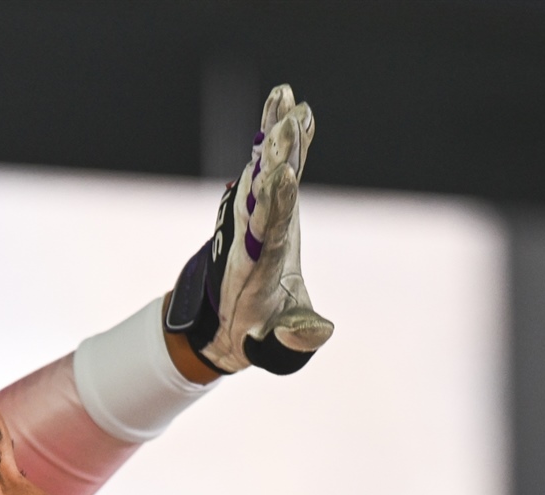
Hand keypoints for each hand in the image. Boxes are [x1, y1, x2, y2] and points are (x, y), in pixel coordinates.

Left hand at [165, 85, 333, 374]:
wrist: (226, 320)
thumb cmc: (261, 333)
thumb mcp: (279, 345)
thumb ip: (297, 338)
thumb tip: (318, 331)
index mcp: (261, 262)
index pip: (269, 226)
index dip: (276, 202)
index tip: (282, 174)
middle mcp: (256, 231)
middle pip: (266, 187)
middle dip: (277, 156)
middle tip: (287, 121)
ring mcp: (258, 213)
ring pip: (267, 165)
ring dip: (277, 134)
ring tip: (285, 99)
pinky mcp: (266, 202)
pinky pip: (275, 162)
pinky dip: (281, 134)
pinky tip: (289, 102)